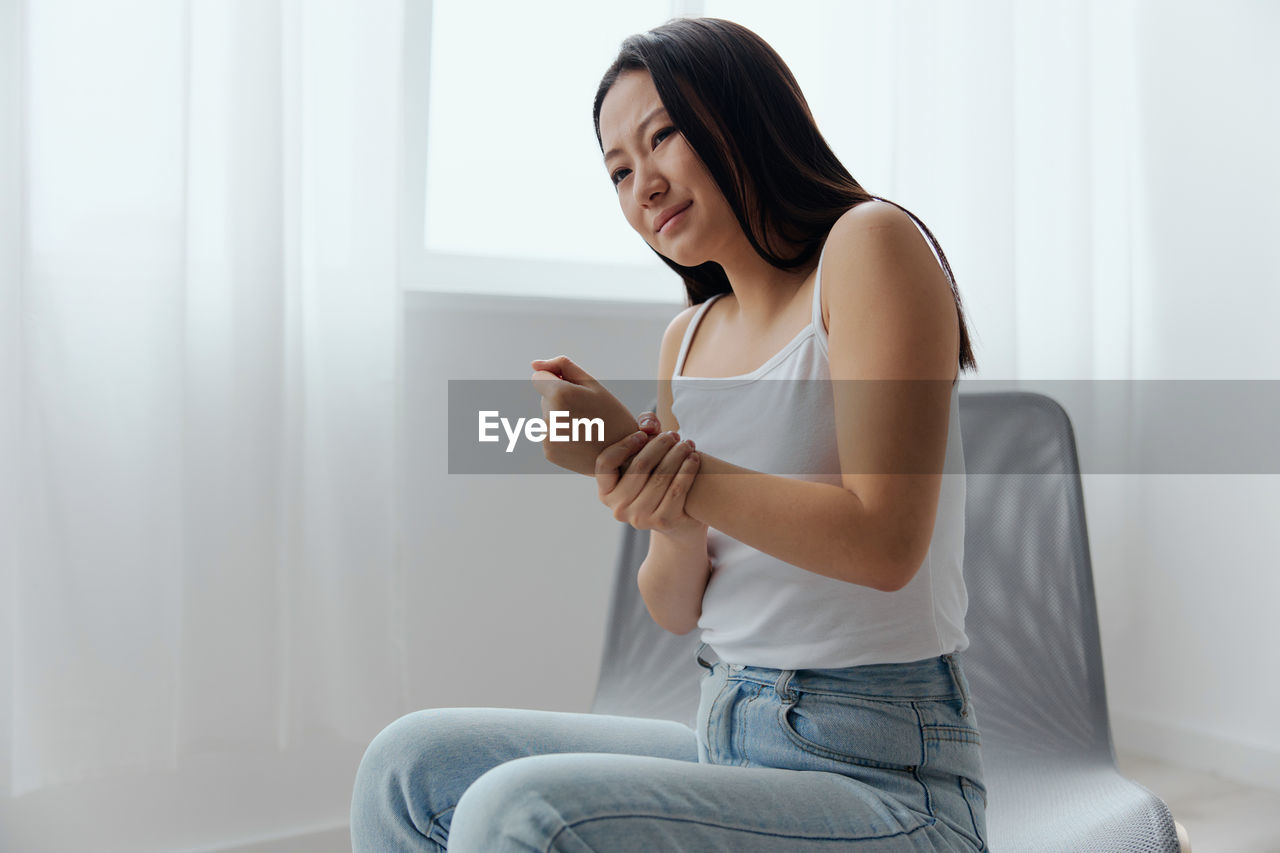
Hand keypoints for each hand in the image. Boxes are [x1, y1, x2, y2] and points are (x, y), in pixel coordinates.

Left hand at [529, 355, 650, 475]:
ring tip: (584, 428)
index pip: (539, 378)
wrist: (624, 455)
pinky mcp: (548, 452)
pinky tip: (580, 440)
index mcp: (559, 394)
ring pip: (548, 417)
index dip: (556, 381)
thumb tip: (535, 364)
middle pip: (545, 399)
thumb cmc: (611, 415)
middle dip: (560, 400)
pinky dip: (561, 436)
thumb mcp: (592, 383)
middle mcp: (549, 416)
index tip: (574, 392)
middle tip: (586, 412)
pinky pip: (550, 435)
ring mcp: (548, 437)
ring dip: (561, 418)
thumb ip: (562, 366)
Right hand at [595, 428, 705, 540]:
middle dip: (659, 445)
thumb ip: (644, 430)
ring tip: (687, 443)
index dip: (624, 444)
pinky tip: (695, 458)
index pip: (606, 463)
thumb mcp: (645, 456)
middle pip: (639, 466)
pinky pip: (677, 489)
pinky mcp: (663, 522)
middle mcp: (618, 508)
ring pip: (660, 476)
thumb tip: (648, 425)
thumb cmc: (656, 479)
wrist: (678, 519)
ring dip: (677, 454)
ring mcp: (639, 518)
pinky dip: (688, 470)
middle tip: (674, 434)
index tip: (642, 434)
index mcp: (606, 492)